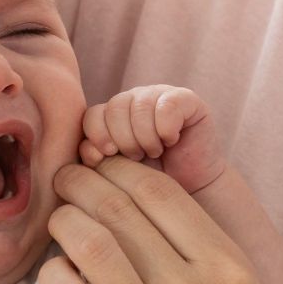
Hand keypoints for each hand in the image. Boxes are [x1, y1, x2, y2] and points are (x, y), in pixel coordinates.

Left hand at [40, 158, 282, 283]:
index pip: (160, 192)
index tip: (100, 166)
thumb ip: (211, 252)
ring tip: (57, 220)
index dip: (119, 168)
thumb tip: (152, 198)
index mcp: (230, 272)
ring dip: (64, 220)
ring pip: (91, 244)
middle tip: (65, 179)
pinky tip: (56, 272)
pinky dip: (54, 273)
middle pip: (120, 209)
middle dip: (83, 183)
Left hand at [78, 85, 225, 193]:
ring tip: (155, 151)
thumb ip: (96, 158)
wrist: (192, 188)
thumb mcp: (117, 172)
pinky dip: (167, 129)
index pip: (92, 115)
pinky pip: (167, 106)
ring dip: (147, 138)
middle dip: (124, 140)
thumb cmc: (151, 182)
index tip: (110, 156)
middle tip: (138, 157)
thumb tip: (90, 150)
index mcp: (111, 115)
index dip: (98, 137)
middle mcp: (133, 99)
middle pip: (114, 108)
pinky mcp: (186, 98)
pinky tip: (172, 141)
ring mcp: (159, 95)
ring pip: (139, 107)